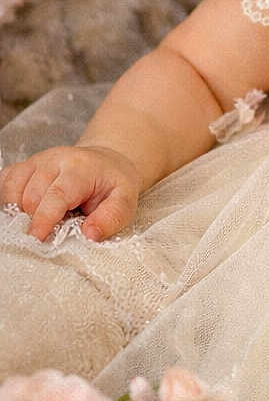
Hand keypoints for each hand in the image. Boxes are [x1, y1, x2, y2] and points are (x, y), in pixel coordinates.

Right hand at [0, 145, 143, 241]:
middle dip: (36, 220)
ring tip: (42, 220)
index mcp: (81, 168)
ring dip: (22, 212)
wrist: (107, 163)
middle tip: (52, 231)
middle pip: (31, 196)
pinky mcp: (25, 166)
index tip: (37, 239)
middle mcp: (55, 160)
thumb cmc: (113, 185)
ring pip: (13, 190)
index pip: (56, 195)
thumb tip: (90, 235)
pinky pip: (5, 183)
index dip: (44, 219)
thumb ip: (112, 218)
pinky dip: (9, 200)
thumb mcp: (125, 201)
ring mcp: (37, 161)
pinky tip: (25, 210)